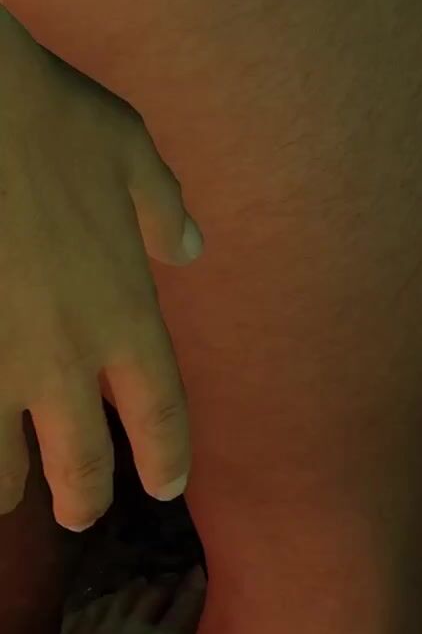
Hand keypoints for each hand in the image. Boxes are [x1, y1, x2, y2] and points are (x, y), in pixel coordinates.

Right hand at [0, 14, 200, 532]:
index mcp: (125, 310)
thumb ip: (162, 209)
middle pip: (81, 467)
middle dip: (82, 499)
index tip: (166, 486)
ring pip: (1, 470)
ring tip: (12, 492)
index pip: (159, 411)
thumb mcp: (130, 152)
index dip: (165, 456)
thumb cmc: (54, 120)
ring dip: (9, 486)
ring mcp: (0, 366)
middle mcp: (66, 356)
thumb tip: (191, 247)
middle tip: (80, 512)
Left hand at [55, 565, 206, 633]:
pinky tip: (107, 602)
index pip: (187, 603)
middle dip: (166, 585)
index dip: (196, 584)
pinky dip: (103, 601)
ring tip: (142, 587)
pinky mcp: (72, 631)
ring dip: (136, 589)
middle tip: (172, 585)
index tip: (199, 572)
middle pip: (155, 591)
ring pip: (124, 592)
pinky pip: (92, 604)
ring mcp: (101, 624)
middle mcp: (135, 624)